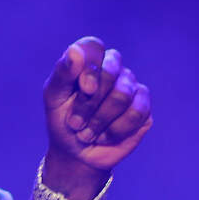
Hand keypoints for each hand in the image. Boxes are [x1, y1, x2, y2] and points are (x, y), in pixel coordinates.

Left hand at [42, 37, 152, 174]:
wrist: (76, 152)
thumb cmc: (62, 120)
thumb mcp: (54, 97)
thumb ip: (63, 73)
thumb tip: (75, 51)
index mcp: (89, 60)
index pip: (94, 46)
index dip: (89, 68)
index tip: (82, 89)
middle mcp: (113, 68)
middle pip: (110, 72)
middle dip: (89, 103)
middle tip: (74, 122)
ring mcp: (131, 87)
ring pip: (122, 95)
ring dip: (99, 120)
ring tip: (86, 133)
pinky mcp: (144, 107)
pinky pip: (136, 112)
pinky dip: (115, 129)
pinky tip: (104, 136)